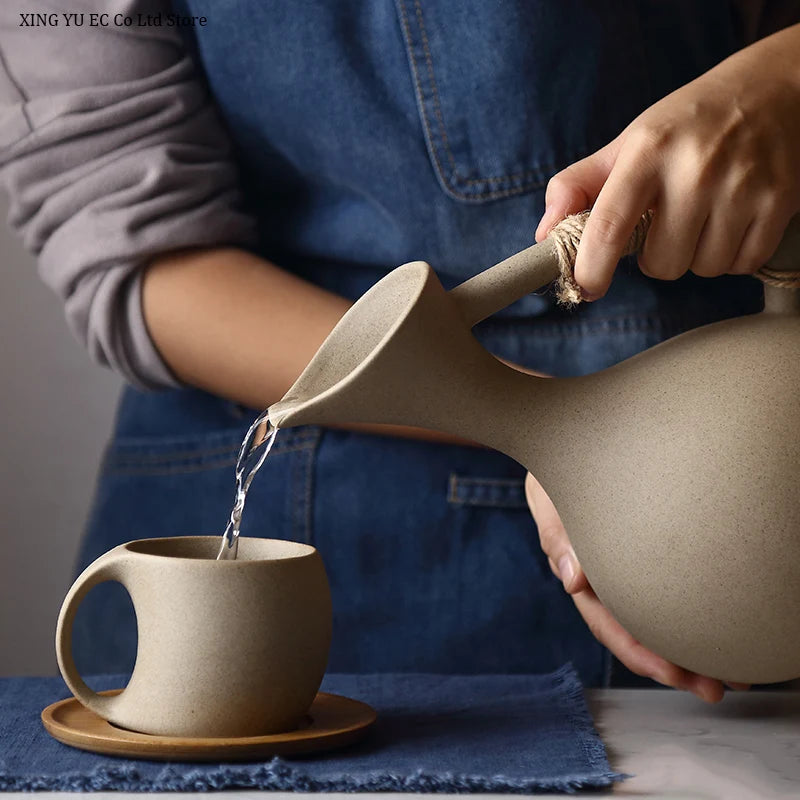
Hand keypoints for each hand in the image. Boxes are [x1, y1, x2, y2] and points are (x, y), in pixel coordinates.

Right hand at [524, 473, 749, 701]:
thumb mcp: (548, 498)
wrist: (562, 445)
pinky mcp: (641, 554)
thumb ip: (557, 536)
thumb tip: (573, 583)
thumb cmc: (555, 472)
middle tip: (718, 688)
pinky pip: (665, 590)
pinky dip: (691, 611)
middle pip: (639, 633)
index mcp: (578, 575)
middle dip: (676, 667)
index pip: (609, 626)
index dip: (641, 655)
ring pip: (656, 617)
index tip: (675, 676)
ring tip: (731, 671)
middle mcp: (602, 581)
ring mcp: (621, 569)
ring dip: (690, 647)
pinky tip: (716, 621)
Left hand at [534, 24, 799, 299]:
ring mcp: (742, 185)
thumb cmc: (687, 124)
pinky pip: (741, 265)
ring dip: (695, 256)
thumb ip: (578, 186)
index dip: (591, 270)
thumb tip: (544, 235)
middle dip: (655, 257)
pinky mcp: (780, 201)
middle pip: (659, 265)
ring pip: (701, 269)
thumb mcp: (628, 142)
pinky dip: (732, 255)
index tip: (586, 288)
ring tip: (703, 216)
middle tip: (667, 224)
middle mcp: (696, 168)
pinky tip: (731, 220)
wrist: (776, 87)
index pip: (608, 228)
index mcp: (647, 151)